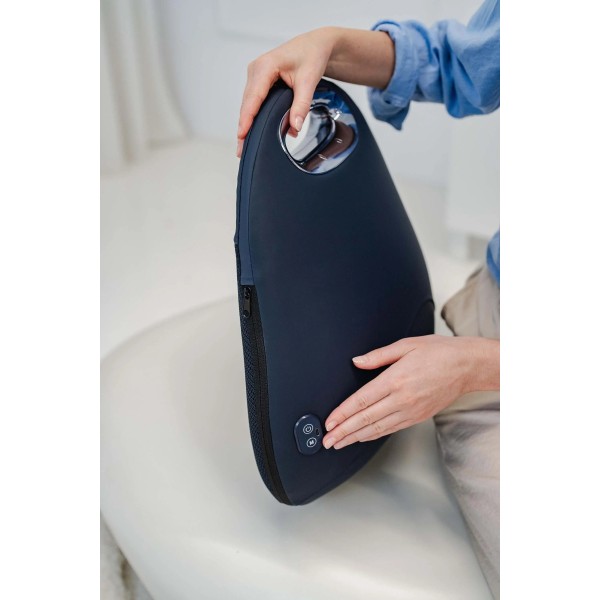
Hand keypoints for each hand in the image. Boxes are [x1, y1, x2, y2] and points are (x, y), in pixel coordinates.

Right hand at [237, 27, 394, 156]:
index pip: (253, 97)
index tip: (242, 135)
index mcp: (265, 66)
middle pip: (247, 104)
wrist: (315, 45)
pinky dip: (255, 117)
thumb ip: (301, 104)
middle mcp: (256, 70)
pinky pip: (254, 102)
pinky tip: (254, 132)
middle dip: (244, 127)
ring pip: (249, 104)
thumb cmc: (311, 56)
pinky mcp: (259, 82)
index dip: (247, 118)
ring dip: (248, 124)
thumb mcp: (309, 80)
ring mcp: (255, 76)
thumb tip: (295, 126)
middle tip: (242, 150)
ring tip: (244, 145)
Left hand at [322, 335, 499, 449]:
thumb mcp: (406, 345)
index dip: (343, 413)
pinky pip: (390, 429)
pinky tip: (362, 437)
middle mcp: (402, 399)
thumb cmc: (438, 352)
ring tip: (339, 443)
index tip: (330, 422)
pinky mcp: (417, 417)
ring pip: (377, 428)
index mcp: (395, 379)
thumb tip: (357, 361)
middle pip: (365, 419)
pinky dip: (373, 435)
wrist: (466, 366)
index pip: (362, 401)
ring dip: (355, 437)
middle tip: (327, 440)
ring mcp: (410, 411)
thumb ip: (378, 356)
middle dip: (343, 431)